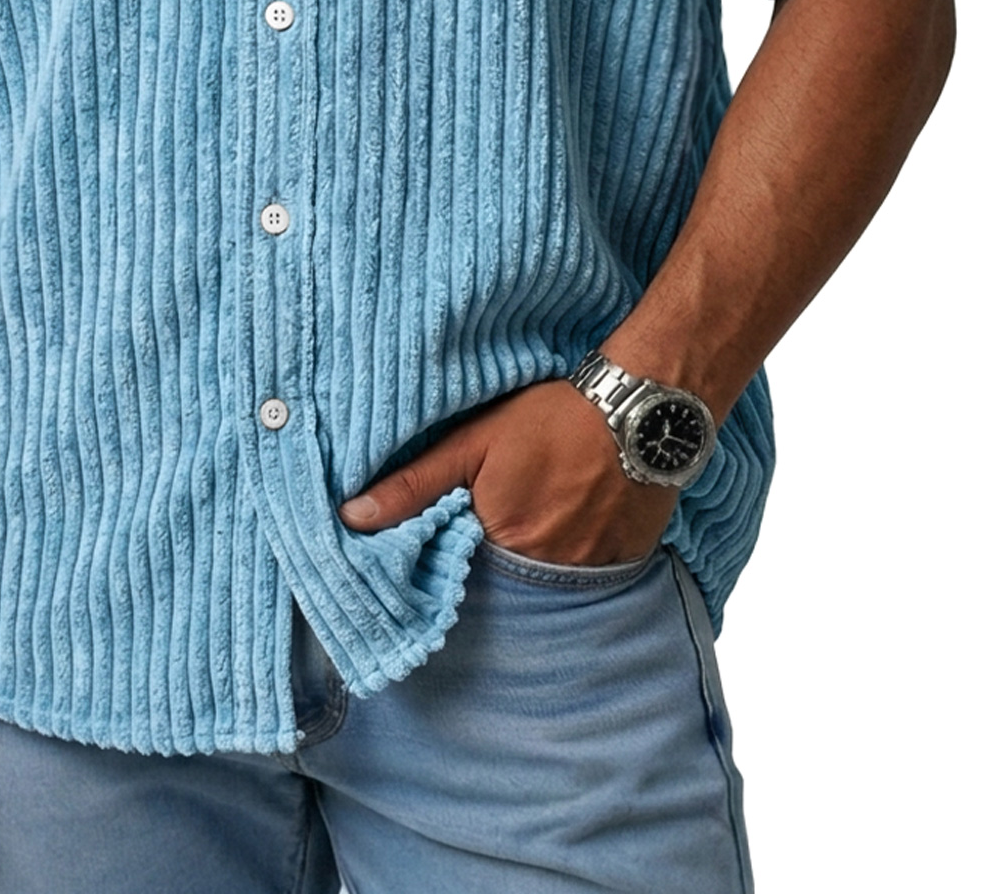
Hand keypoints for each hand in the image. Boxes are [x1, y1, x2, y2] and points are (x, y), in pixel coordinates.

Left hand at [337, 379, 677, 564]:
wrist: (643, 407)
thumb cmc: (554, 416)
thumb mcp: (473, 441)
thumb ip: (413, 485)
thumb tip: (350, 516)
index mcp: (499, 543)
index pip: (455, 578)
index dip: (446, 562)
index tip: (437, 548)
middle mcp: (543, 572)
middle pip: (501, 585)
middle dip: (488, 566)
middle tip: (492, 526)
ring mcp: (587, 573)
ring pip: (544, 584)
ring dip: (532, 563)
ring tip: (534, 521)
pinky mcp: (623, 565)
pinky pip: (586, 578)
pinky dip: (573, 559)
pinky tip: (571, 525)